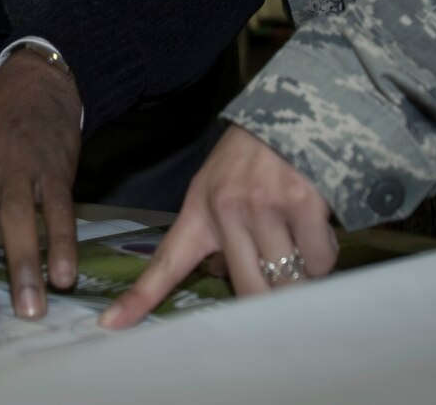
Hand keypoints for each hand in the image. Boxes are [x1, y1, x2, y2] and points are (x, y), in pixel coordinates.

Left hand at [98, 124, 335, 328]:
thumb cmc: (256, 157)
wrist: (294, 110)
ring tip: (301, 238)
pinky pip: (319, 260)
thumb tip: (224, 279)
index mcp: (200, 210)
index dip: (140, 297)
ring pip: (289, 279)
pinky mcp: (302, 202)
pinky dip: (324, 254)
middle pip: (249, 291)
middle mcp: (227, 209)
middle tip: (283, 273)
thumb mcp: (220, 188)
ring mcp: (264, 206)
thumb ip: (218, 234)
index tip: (111, 325)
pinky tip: (317, 227)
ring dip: (303, 272)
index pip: (167, 261)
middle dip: (273, 294)